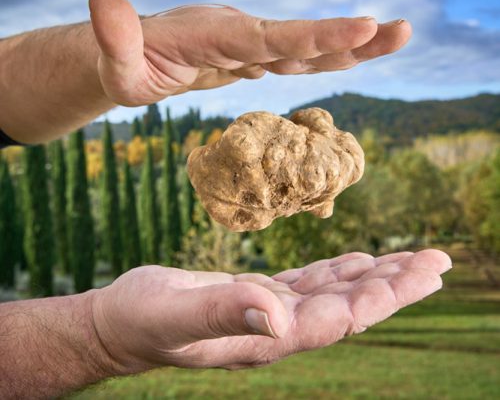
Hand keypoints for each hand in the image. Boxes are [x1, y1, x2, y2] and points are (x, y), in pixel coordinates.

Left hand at [89, 0, 411, 106]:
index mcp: (216, 35)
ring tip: (394, 37)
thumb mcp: (113, 63)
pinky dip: (324, 58)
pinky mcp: (250, 55)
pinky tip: (350, 59)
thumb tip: (103, 1)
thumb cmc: (124, 66)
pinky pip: (292, 58)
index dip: (315, 35)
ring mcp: (247, 44)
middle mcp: (239, 33)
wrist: (130, 54)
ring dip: (348, 47)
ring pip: (303, 47)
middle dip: (348, 36)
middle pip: (299, 36)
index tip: (362, 26)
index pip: (271, 36)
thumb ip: (113, 39)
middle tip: (402, 29)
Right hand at [91, 249, 450, 372]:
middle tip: (438, 261)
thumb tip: (275, 317)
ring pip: (335, 293)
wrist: (121, 322)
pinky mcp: (258, 296)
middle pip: (349, 308)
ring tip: (413, 260)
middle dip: (395, 285)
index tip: (417, 273)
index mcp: (263, 339)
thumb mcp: (173, 316)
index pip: (335, 321)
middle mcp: (276, 330)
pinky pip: (309, 284)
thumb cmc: (141, 320)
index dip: (377, 297)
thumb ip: (221, 314)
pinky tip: (360, 261)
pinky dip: (339, 270)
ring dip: (375, 276)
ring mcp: (269, 313)